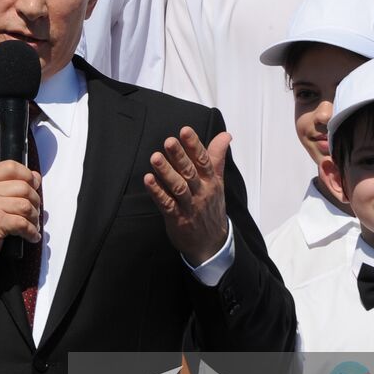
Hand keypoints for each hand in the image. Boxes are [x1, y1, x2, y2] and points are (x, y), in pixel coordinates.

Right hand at [0, 161, 41, 271]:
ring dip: (34, 218)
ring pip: (25, 205)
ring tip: (32, 225)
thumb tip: (35, 177)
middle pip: (23, 187)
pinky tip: (31, 236)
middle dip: (35, 201)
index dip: (27, 175)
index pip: (10, 167)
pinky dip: (31, 232)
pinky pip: (23, 224)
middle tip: (34, 212)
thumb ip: (8, 187)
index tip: (34, 185)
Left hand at [144, 127, 230, 265]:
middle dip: (180, 156)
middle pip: (190, 172)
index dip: (194, 145)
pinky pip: (166, 204)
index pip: (204, 160)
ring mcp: (189, 206)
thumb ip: (217, 157)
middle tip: (169, 141)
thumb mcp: (218, 181)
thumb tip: (225, 135)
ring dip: (166, 172)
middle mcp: (201, 192)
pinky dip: (157, 192)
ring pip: (178, 187)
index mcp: (211, 181)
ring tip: (155, 157)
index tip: (185, 130)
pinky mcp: (177, 218)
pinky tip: (148, 180)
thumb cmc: (212, 208)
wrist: (212, 244)